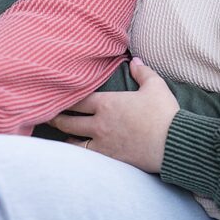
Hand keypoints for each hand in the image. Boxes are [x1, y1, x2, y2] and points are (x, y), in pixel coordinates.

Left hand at [50, 57, 177, 173]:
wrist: (173, 142)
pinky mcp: (109, 159)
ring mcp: (102, 143)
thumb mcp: (155, 86)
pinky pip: (85, 157)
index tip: (54, 96)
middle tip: (46, 116)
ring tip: (60, 135)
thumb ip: (142, 72)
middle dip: (56, 118)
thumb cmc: (164, 112)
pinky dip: (77, 154)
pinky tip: (74, 154)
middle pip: (68, 121)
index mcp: (108, 103)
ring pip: (73, 142)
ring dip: (65, 138)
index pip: (78, 99)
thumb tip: (135, 61)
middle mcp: (99, 123)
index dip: (65, 97)